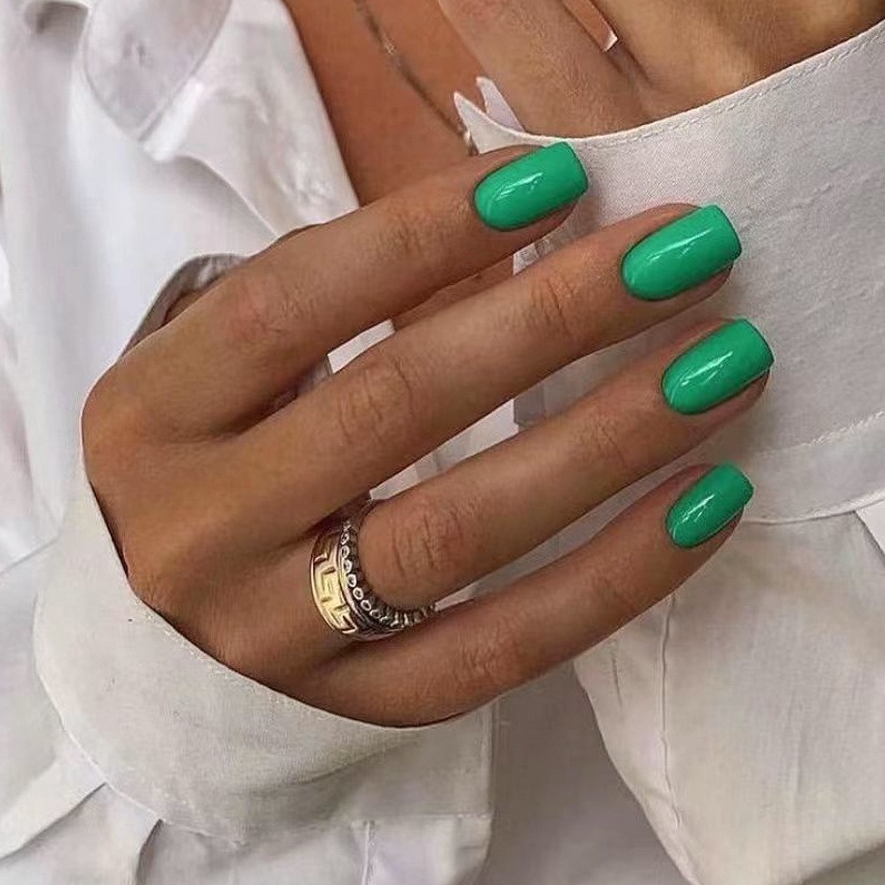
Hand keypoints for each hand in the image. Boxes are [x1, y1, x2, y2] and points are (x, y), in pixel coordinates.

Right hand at [82, 146, 769, 725]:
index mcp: (152, 415)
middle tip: (694, 248)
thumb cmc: (211, 461)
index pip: (291, 303)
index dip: (427, 234)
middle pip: (398, 406)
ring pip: (463, 533)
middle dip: (558, 317)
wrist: (162, 645)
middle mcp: (203, 529)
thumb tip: (519, 216)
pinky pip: (507, 648)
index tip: (564, 177)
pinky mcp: (367, 708)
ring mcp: (283, 637)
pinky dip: (619, 575)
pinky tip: (710, 499)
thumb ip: (330, 294)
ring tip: (732, 363)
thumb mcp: (218, 368)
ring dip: (614, 438)